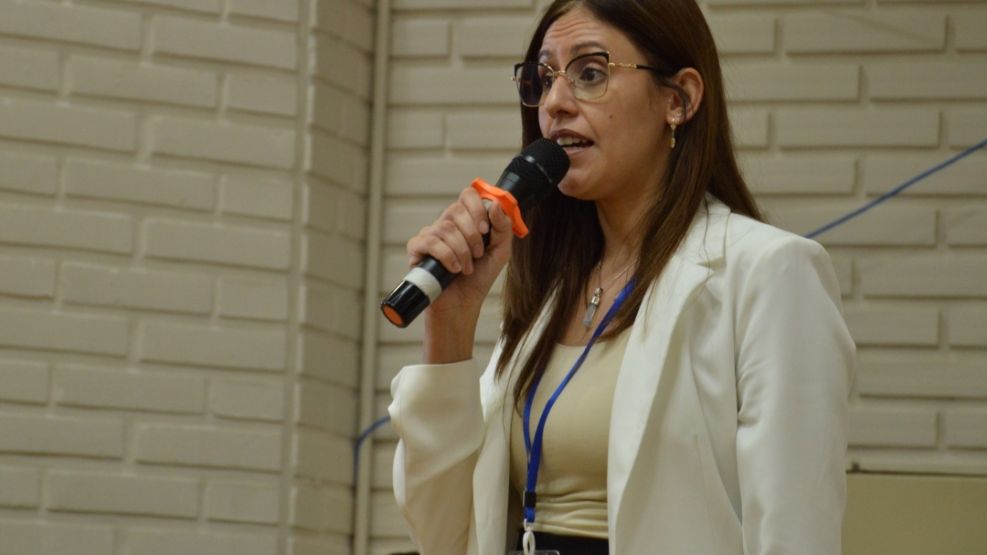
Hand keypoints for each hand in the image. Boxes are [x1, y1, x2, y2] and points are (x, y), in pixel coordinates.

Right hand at [405, 186, 513, 324]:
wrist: (463, 304)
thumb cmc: (479, 278)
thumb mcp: (500, 252)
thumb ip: (503, 228)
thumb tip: (496, 204)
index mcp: (465, 220)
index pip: (468, 195)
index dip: (477, 208)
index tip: (486, 229)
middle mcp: (446, 223)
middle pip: (456, 210)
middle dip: (472, 234)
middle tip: (478, 254)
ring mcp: (430, 235)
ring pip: (445, 227)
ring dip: (461, 250)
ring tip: (466, 268)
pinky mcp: (417, 249)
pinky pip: (430, 241)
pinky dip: (446, 255)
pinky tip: (453, 268)